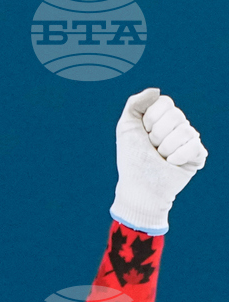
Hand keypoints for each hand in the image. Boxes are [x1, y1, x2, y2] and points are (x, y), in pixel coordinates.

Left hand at [111, 88, 207, 234]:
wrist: (139, 187)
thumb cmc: (132, 158)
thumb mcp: (126, 128)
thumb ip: (135, 104)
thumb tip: (156, 91)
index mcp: (162, 118)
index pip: (165, 103)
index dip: (150, 119)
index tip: (143, 133)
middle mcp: (178, 126)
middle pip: (175, 115)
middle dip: (156, 135)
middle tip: (151, 148)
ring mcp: (189, 140)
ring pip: (184, 131)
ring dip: (165, 148)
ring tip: (160, 157)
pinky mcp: (198, 154)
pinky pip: (194, 146)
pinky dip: (177, 157)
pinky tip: (171, 163)